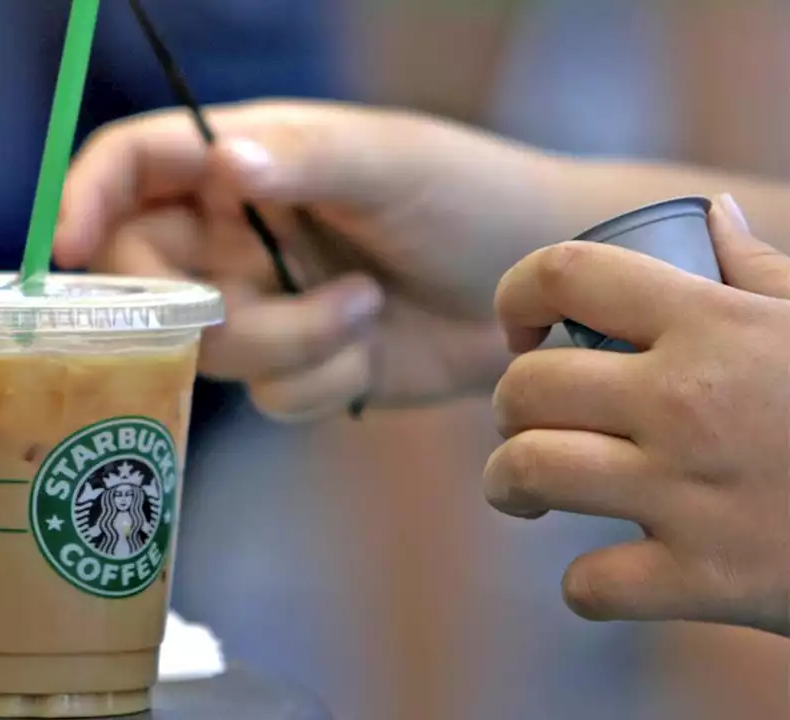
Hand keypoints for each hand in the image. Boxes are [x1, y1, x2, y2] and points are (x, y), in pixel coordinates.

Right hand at [55, 100, 581, 419]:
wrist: (540, 291)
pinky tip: (371, 349)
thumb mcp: (391, 163)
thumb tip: (224, 164)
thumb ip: (307, 162)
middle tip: (257, 301)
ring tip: (363, 308)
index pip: (131, 165)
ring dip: (286, 342)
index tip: (66, 249)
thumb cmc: (470, 193)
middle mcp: (235, 232)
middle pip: (147, 278)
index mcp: (244, 161)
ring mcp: (263, 301)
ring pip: (209, 348)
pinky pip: (266, 395)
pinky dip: (318, 381)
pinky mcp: (297, 365)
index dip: (85, 199)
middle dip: (202, 306)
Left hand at [488, 194, 789, 635]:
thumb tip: (710, 216)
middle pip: (527, 387)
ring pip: (529, 472)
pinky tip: (609, 574)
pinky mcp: (709, 580)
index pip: (565, 273)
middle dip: (509, 404)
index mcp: (714, 323)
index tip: (523, 329)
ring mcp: (692, 492)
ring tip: (522, 488)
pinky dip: (587, 586)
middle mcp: (688, 400)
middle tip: (527, 421)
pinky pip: (589, 583)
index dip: (517, 294)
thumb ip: (760, 272)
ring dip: (509, 483)